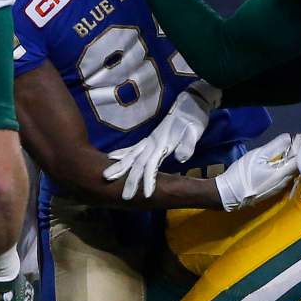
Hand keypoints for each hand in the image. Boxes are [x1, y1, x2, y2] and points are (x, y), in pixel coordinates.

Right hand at [104, 81, 220, 199]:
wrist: (190, 104)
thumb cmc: (193, 120)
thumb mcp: (194, 131)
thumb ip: (187, 145)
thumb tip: (181, 158)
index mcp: (162, 144)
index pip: (153, 165)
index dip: (149, 179)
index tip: (145, 195)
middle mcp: (152, 143)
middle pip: (138, 163)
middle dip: (130, 179)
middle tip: (124, 196)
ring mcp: (149, 140)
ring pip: (131, 155)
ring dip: (119, 166)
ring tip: (106, 176)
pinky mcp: (149, 139)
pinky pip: (132, 148)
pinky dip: (121, 153)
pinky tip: (111, 157)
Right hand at [214, 134, 300, 211]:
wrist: (230, 193)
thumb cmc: (243, 173)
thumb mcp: (258, 156)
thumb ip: (275, 147)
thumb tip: (288, 138)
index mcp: (282, 174)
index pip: (297, 158)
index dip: (299, 146)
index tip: (299, 136)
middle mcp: (284, 182)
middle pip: (296, 166)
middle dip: (297, 153)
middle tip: (297, 141)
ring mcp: (279, 188)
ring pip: (291, 172)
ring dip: (292, 160)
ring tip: (291, 149)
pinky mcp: (273, 190)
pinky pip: (286, 177)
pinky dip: (287, 167)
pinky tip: (283, 162)